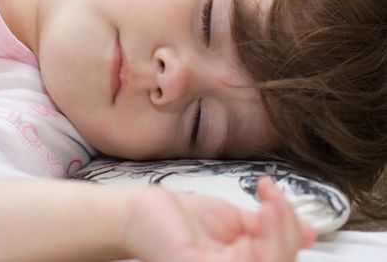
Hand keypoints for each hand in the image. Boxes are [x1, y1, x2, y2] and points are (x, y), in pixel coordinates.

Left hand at [123, 177, 315, 261]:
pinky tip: (252, 221)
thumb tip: (309, 232)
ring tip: (266, 203)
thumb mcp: (234, 220)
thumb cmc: (178, 217)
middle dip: (286, 228)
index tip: (275, 192)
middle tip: (272, 197)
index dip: (289, 228)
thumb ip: (267, 227)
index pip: (281, 258)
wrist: (139, 211)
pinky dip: (259, 243)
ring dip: (277, 231)